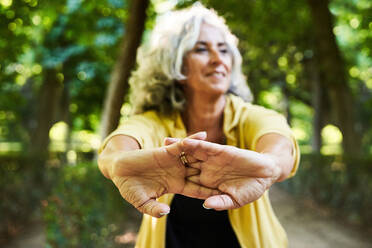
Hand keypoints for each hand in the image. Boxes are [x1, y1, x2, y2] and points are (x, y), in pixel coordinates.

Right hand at [108, 132, 218, 217]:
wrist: (119, 170)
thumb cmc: (129, 188)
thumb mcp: (141, 202)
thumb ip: (153, 209)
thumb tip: (165, 213)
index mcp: (175, 186)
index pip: (197, 190)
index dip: (210, 193)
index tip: (225, 196)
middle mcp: (178, 172)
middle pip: (201, 172)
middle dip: (216, 173)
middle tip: (234, 172)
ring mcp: (174, 161)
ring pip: (195, 157)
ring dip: (208, 154)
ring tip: (226, 150)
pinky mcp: (166, 150)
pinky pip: (182, 144)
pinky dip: (192, 140)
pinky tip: (204, 136)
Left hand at [166, 137, 280, 209]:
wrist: (265, 174)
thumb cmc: (251, 190)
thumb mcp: (235, 200)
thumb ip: (221, 202)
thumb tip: (206, 205)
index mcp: (206, 184)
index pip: (186, 183)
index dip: (172, 182)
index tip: (157, 181)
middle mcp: (206, 171)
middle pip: (184, 165)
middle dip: (170, 162)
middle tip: (152, 158)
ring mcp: (212, 160)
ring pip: (192, 154)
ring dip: (179, 149)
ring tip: (164, 143)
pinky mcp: (220, 151)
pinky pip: (205, 147)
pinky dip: (196, 144)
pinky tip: (185, 141)